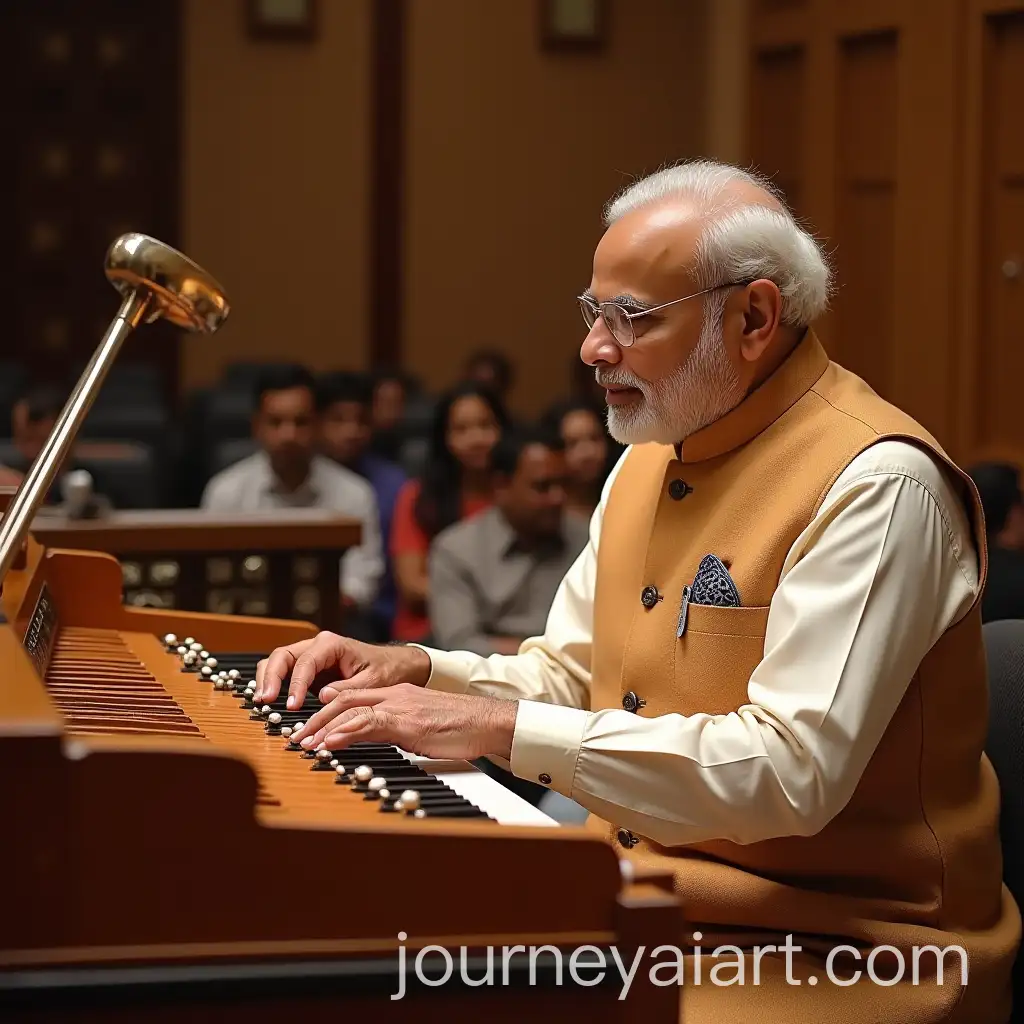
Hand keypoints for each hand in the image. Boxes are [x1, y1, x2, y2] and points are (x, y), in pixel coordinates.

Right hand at [253, 631, 430, 708]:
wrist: (394, 667)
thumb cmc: (386, 670)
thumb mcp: (373, 681)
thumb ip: (348, 688)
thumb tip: (323, 696)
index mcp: (332, 644)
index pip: (305, 662)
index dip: (295, 684)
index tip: (292, 705)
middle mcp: (317, 647)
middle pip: (283, 656)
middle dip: (270, 677)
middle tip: (265, 700)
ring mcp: (310, 657)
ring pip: (278, 662)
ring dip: (267, 679)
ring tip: (262, 701)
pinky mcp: (309, 671)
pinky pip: (285, 673)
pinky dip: (274, 684)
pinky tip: (269, 700)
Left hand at [290, 684, 517, 760]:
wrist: (489, 721)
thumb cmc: (460, 727)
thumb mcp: (419, 726)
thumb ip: (393, 728)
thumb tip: (369, 739)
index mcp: (397, 694)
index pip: (352, 696)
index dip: (326, 710)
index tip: (308, 727)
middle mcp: (394, 695)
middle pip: (343, 699)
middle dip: (315, 718)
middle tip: (295, 737)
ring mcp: (400, 706)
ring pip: (350, 709)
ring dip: (323, 727)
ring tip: (304, 743)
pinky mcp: (407, 722)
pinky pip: (369, 723)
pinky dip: (345, 732)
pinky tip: (330, 742)